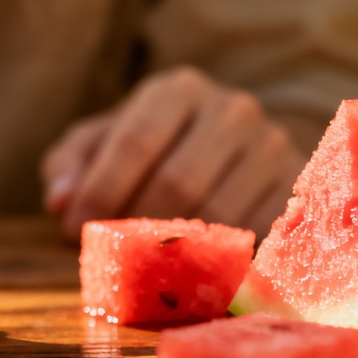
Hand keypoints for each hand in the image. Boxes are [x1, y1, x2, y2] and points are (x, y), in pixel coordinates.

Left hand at [42, 66, 303, 239]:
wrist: (233, 149)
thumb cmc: (151, 148)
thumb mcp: (101, 142)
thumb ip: (71, 163)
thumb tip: (61, 200)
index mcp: (179, 89)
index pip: (136, 139)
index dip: (101, 189)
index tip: (75, 226)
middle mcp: (233, 109)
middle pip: (178, 182)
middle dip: (135, 225)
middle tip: (110, 251)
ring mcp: (272, 147)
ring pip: (219, 215)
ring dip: (176, 249)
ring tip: (146, 261)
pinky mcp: (297, 190)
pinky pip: (255, 235)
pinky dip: (218, 259)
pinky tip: (191, 268)